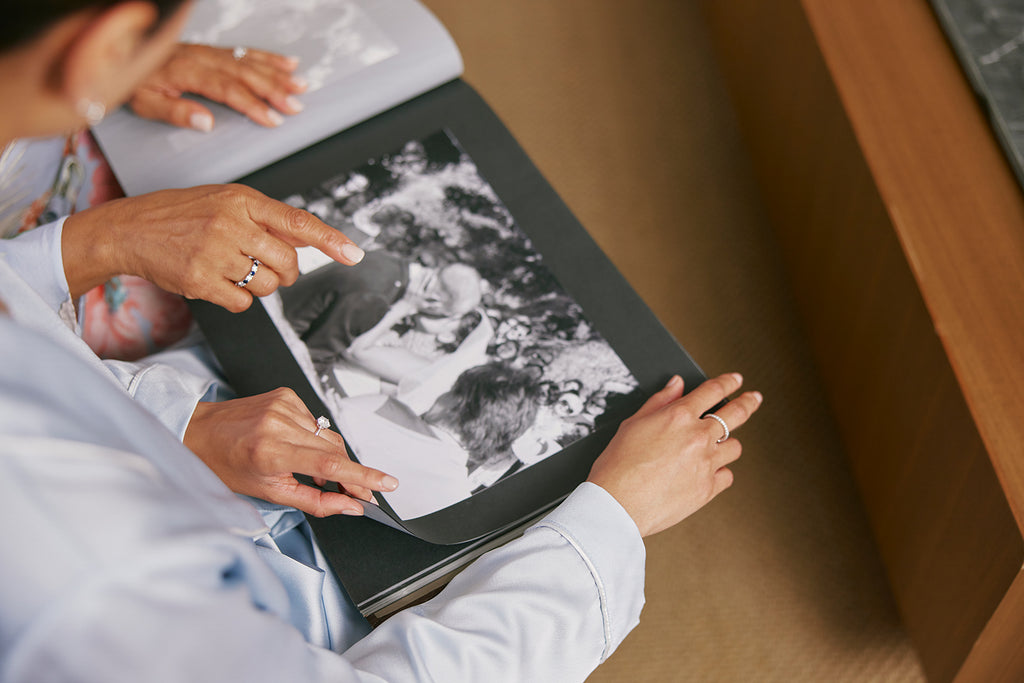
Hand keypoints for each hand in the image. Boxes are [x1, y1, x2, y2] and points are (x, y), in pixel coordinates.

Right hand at [62, 184, 364, 310]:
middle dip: (285, 273)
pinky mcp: (200, 279)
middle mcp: (231, 223)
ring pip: (267, 286)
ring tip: (233, 269)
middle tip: (267, 267)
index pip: (298, 222)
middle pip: (287, 263)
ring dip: (259, 286)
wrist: (128, 229)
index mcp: (243, 200)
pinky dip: (237, 299)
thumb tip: (311, 238)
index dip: (330, 240)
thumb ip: (268, 220)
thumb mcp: (226, 202)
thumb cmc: (180, 214)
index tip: (354, 254)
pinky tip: (217, 282)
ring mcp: (215, 251)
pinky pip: (243, 303)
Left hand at [128, 43, 306, 129]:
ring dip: (277, 74)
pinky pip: (245, 51)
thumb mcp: (145, 102)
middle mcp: (203, 58)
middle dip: (274, 90)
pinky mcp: (214, 50)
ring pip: (250, 61)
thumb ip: (175, 112)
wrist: (122, 50)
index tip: (272, 119)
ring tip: (300, 85)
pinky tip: (287, 62)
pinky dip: (268, 57)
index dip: (253, 105)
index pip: (228, 90)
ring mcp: (211, 52)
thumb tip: (205, 122)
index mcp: (188, 72)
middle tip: (295, 106)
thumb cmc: (133, 79)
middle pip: (245, 74)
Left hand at [183, 388, 398, 516]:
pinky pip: (316, 422)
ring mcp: (284, 405)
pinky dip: (313, 438)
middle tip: (356, 492)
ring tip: (307, 469)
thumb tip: (351, 506)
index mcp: (271, 451)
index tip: (387, 484)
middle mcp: (279, 423)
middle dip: (350, 474)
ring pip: (328, 436)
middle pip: (335, 450)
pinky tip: (295, 445)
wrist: (199, 431)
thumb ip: (315, 501)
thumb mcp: (268, 492)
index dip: (363, 476)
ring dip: (327, 456)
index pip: (329, 464)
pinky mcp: (287, 394)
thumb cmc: (225, 465)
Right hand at [587, 372, 761, 536]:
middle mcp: (698, 437)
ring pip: (735, 446)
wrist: (618, 505)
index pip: (713, 390)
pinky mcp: (708, 489)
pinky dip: (721, 472)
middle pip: (736, 413)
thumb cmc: (619, 466)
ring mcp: (706, 463)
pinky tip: (710, 471)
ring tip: (720, 444)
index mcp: (679, 416)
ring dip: (728, 443)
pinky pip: (727, 475)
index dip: (729, 382)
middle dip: (748, 402)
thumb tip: (676, 385)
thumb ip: (659, 401)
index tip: (736, 380)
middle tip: (753, 398)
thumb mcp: (633, 424)